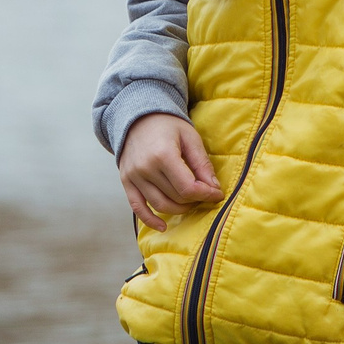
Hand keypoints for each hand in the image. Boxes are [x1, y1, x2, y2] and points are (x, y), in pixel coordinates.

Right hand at [118, 111, 219, 229]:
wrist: (138, 117)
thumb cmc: (168, 125)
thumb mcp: (190, 137)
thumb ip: (202, 164)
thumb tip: (214, 189)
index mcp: (163, 155)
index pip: (187, 187)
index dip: (205, 194)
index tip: (217, 194)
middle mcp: (146, 168)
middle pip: (176, 197)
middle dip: (195, 200)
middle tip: (205, 194)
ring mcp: (133, 176)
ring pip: (160, 205)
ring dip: (179, 209)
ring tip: (191, 203)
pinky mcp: (126, 182)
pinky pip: (137, 208)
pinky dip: (150, 220)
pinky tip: (163, 226)